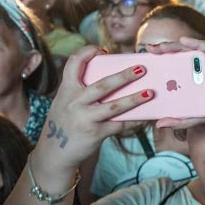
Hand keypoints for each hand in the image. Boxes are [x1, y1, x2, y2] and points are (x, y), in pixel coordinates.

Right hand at [37, 46, 154, 166]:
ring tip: (150, 92)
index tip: (101, 50)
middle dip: (123, 76)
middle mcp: (74, 102)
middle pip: (102, 85)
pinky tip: (146, 117)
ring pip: (114, 106)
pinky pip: (119, 125)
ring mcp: (85, 118)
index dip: (87, 52)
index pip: (73, 63)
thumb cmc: (64, 123)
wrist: (53, 154)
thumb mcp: (65, 102)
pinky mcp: (94, 134)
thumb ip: (81, 91)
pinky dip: (134, 120)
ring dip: (134, 99)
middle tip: (141, 68)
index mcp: (66, 90)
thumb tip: (114, 79)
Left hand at [151, 39, 204, 135]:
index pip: (180, 66)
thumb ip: (182, 119)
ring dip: (177, 46)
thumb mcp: (201, 115)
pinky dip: (198, 44)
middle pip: (184, 55)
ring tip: (161, 46)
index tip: (147, 61)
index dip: (164, 62)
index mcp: (201, 78)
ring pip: (195, 49)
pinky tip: (184, 42)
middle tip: (148, 50)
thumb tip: (159, 124)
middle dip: (166, 51)